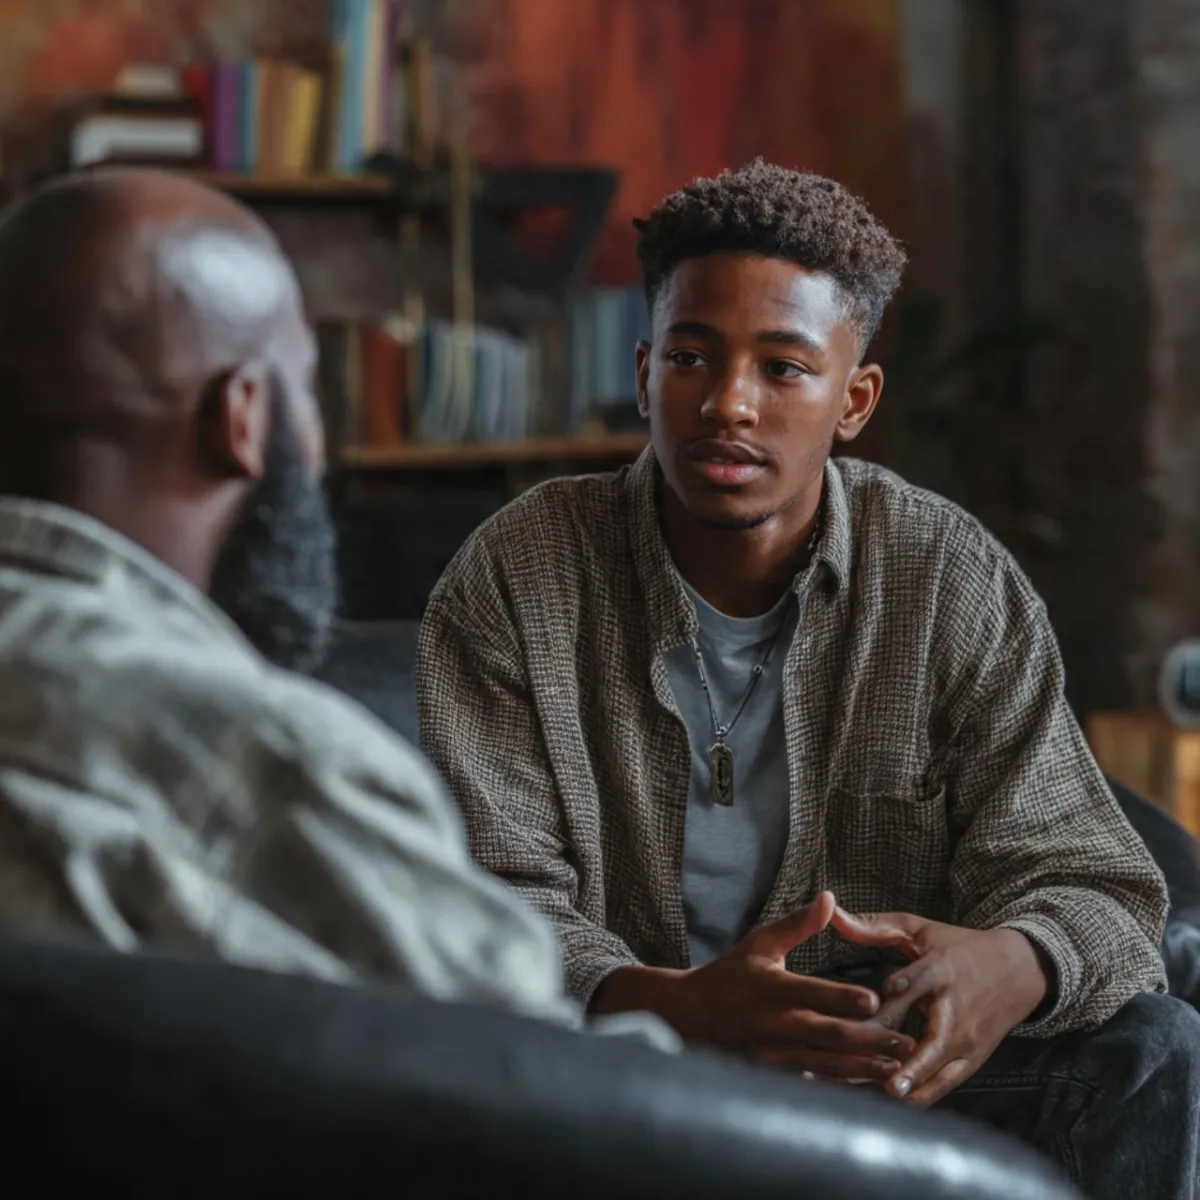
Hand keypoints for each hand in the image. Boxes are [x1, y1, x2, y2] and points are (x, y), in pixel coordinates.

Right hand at [591, 891, 916, 1082]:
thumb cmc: (732, 974)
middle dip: (868, 1040)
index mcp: (770, 987)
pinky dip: (839, 1087)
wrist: (690, 1016)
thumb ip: (797, 925)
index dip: (842, 997)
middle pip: (825, 1034)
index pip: (811, 992)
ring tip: (895, 1069)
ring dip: (861, 1069)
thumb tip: (830, 898)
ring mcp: (770, 1054)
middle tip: (905, 1043)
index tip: (875, 1000)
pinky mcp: (771, 1075)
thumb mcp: (760, 943)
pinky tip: (866, 1089)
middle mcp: (771, 1023)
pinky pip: (810, 1084)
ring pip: (823, 1064)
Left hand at [831, 907, 1050, 1105]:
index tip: (883, 996)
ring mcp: (966, 1040)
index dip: (904, 988)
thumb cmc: (959, 948)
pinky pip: (945, 1084)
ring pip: (939, 1069)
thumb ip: (874, 925)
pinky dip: (922, 1095)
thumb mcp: (920, 930)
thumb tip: (831, 912)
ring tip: (885, 1099)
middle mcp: (955, 1009)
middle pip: (932, 1037)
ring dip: (913, 1085)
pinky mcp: (972, 1060)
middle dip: (907, 1058)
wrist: (1020, 971)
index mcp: (941, 970)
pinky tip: (894, 1108)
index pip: (920, 981)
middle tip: (884, 1077)